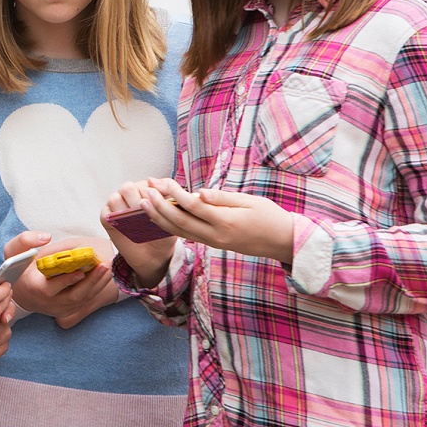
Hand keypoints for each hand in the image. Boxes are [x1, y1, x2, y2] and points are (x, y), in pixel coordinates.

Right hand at [8, 235, 117, 324]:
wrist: (22, 292)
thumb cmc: (18, 269)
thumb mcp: (13, 252)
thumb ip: (25, 241)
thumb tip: (46, 237)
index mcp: (34, 288)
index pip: (51, 289)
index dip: (66, 281)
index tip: (80, 271)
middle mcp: (47, 303)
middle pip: (73, 296)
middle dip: (91, 281)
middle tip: (104, 265)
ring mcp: (59, 309)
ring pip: (83, 300)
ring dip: (98, 284)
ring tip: (108, 267)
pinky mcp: (68, 311)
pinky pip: (86, 302)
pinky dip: (97, 289)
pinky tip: (105, 276)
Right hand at [101, 180, 178, 285]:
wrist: (154, 255)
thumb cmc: (164, 234)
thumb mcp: (172, 216)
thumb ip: (166, 197)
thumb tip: (152, 181)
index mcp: (146, 189)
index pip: (146, 183)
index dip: (153, 195)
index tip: (160, 207)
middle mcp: (130, 193)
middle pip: (127, 188)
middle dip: (138, 203)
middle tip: (147, 217)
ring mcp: (117, 204)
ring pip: (115, 198)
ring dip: (127, 212)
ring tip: (138, 224)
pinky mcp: (107, 217)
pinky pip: (107, 213)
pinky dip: (118, 221)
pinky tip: (128, 228)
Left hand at [145, 178, 295, 263]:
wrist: (283, 242)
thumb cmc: (269, 216)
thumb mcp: (249, 201)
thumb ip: (222, 198)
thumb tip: (198, 192)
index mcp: (225, 222)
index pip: (193, 206)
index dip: (174, 194)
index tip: (162, 181)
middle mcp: (215, 236)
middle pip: (179, 222)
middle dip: (159, 206)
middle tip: (145, 191)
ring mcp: (213, 243)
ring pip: (179, 231)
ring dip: (159, 217)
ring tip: (143, 204)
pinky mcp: (212, 245)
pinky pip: (186, 236)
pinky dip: (170, 226)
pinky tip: (159, 216)